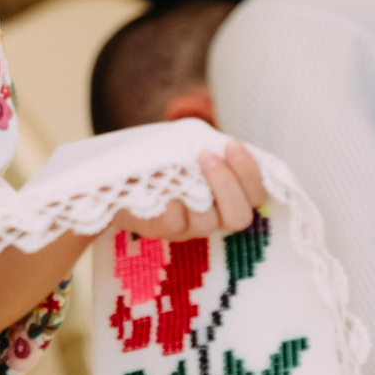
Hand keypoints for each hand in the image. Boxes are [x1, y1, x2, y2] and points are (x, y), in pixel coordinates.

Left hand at [113, 139, 267, 240]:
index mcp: (229, 196)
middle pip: (239, 217)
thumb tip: (218, 146)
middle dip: (227, 185)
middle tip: (207, 156)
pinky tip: (161, 184)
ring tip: (181, 165)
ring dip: (196, 191)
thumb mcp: (188, 144)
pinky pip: (173, 222)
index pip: (257, 195)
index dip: (251, 174)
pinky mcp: (160, 230)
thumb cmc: (161, 156)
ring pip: (206, 222)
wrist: (117, 171)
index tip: (232, 145)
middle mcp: (214, 217)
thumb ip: (210, 146)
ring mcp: (188, 228)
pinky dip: (169, 201)